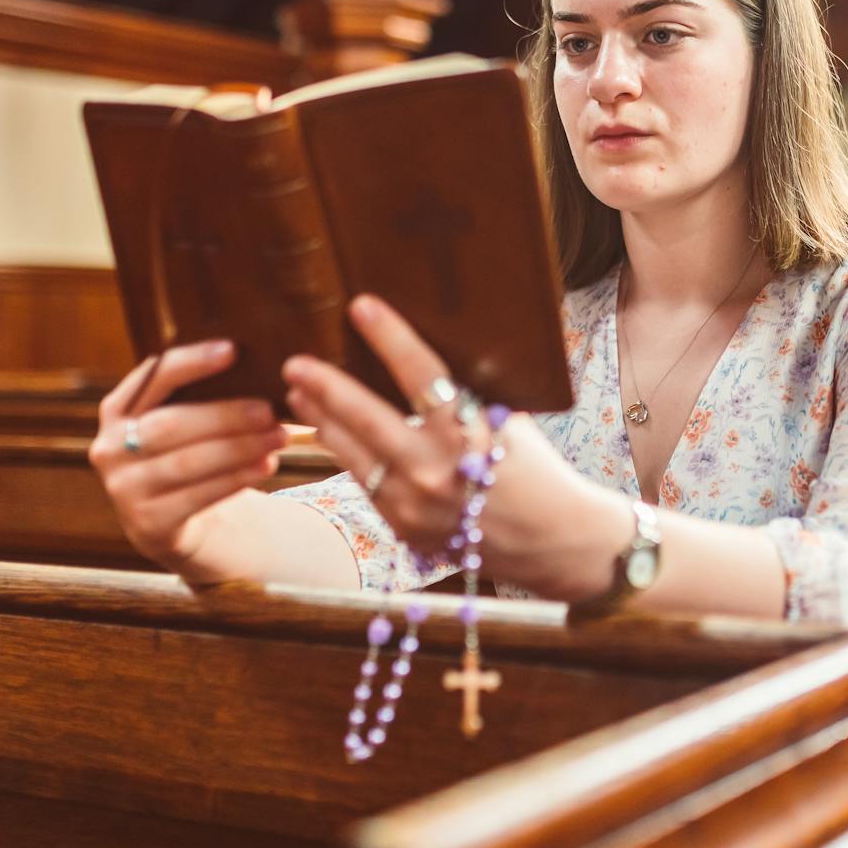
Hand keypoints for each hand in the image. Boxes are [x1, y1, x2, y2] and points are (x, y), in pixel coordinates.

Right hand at [88, 342, 287, 578]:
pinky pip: (198, 496)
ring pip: (187, 462)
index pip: (152, 377)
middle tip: (270, 410)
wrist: (169, 521)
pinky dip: (237, 478)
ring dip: (239, 448)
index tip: (232, 350)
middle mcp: (111, 448)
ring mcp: (124, 489)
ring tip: (279, 437)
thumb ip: (199, 395)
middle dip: (226, 416)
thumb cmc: (185, 453)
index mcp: (117, 410)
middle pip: (171, 425)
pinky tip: (266, 465)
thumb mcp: (180, 422)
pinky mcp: (147, 523)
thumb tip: (255, 364)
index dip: (191, 362)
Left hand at [282, 294, 620, 595]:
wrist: (552, 540)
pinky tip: (329, 436)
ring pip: (352, 455)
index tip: (360, 306)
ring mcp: (414, 505)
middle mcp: (435, 470)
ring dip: (321, 422)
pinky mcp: (404, 530)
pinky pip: (366, 485)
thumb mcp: (507, 422)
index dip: (389, 337)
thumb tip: (419, 357)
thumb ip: (466, 397)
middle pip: (365, 418)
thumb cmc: (534, 469)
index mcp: (468, 432)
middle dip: (325, 386)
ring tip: (297, 395)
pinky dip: (348, 457)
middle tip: (294, 362)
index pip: (421, 374)